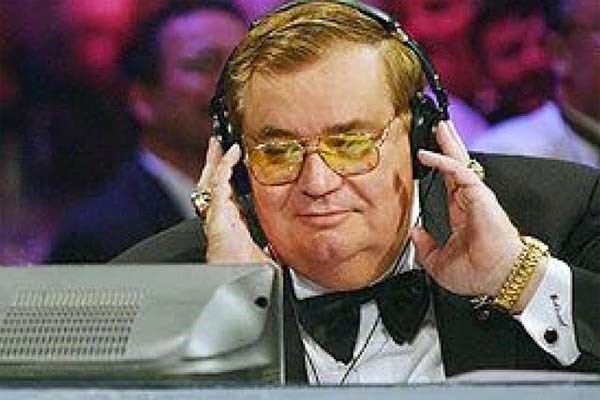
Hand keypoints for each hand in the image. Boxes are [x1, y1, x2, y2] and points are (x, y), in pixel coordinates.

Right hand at [197, 138, 269, 263]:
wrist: (241, 283)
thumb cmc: (248, 272)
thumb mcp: (264, 253)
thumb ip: (269, 245)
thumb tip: (280, 245)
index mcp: (230, 224)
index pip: (226, 195)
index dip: (227, 178)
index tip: (233, 163)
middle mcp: (221, 217)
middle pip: (214, 183)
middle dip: (214, 163)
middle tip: (218, 144)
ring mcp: (217, 215)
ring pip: (212, 180)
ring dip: (215, 160)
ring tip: (218, 143)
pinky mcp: (217, 214)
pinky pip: (218, 185)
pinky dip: (224, 167)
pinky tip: (231, 154)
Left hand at [410, 121, 523, 297]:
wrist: (498, 278)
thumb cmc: (477, 273)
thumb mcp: (438, 263)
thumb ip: (424, 247)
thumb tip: (414, 232)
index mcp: (460, 215)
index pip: (446, 184)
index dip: (436, 170)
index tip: (424, 158)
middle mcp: (468, 201)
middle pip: (455, 166)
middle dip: (447, 145)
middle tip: (437, 128)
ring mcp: (475, 196)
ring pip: (459, 162)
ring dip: (449, 143)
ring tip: (440, 126)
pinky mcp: (480, 195)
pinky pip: (459, 172)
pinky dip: (443, 161)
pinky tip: (427, 154)